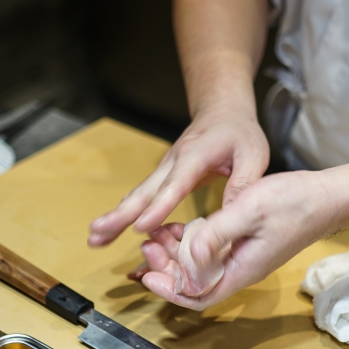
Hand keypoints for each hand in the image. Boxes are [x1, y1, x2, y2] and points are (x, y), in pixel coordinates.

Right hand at [88, 106, 269, 245]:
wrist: (222, 111)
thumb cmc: (239, 132)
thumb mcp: (254, 154)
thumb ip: (244, 182)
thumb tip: (234, 214)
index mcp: (196, 155)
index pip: (175, 184)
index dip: (158, 206)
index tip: (140, 226)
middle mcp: (173, 162)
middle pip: (144, 190)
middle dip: (121, 213)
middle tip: (97, 232)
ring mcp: (164, 168)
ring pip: (137, 194)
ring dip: (115, 216)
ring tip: (94, 238)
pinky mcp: (162, 176)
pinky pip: (142, 196)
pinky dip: (124, 213)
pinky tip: (108, 230)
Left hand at [139, 170, 336, 309]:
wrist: (328, 197)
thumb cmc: (295, 202)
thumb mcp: (249, 210)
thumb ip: (216, 234)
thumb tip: (188, 256)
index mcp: (242, 268)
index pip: (199, 295)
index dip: (170, 290)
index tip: (148, 274)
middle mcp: (241, 268)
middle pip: (195, 282)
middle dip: (167, 267)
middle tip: (149, 245)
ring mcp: (244, 256)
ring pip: (202, 266)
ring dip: (177, 252)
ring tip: (160, 232)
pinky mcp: (246, 243)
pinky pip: (213, 251)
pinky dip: (193, 240)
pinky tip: (183, 225)